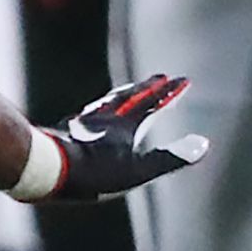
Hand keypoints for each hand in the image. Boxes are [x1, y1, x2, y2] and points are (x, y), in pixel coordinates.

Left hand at [36, 75, 207, 202]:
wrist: (48, 168)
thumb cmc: (94, 173)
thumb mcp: (138, 171)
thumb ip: (170, 158)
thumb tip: (203, 145)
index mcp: (125, 127)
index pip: (152, 105)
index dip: (169, 94)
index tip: (183, 80)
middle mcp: (105, 119)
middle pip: (131, 98)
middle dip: (149, 88)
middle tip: (161, 77)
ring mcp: (84, 124)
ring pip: (108, 104)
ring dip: (123, 95)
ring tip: (129, 91)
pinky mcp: (65, 132)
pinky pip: (86, 116)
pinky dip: (97, 111)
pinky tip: (89, 117)